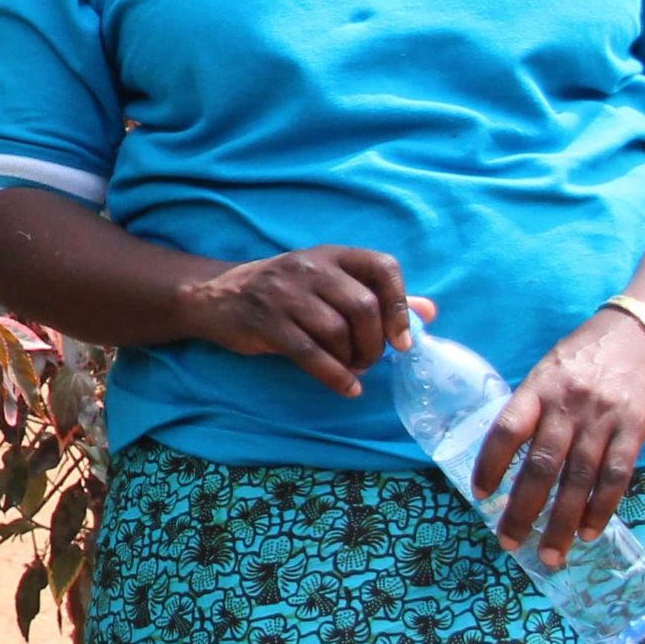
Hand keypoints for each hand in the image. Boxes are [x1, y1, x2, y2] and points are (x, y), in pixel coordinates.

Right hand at [176, 247, 431, 398]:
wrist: (214, 296)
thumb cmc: (282, 293)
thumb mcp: (327, 284)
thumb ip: (377, 296)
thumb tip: (430, 311)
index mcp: (330, 255)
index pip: (381, 267)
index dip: (400, 304)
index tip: (403, 338)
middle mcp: (309, 268)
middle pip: (362, 306)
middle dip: (375, 344)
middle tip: (371, 361)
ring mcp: (284, 294)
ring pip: (337, 331)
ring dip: (354, 360)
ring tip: (353, 370)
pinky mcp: (265, 322)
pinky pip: (310, 353)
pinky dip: (335, 377)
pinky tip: (347, 388)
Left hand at [476, 308, 644, 568]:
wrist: (643, 334)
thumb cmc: (585, 356)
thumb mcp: (547, 370)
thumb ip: (530, 408)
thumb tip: (506, 454)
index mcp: (537, 388)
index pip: (505, 429)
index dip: (489, 464)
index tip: (478, 495)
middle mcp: (567, 406)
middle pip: (541, 465)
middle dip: (523, 509)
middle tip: (508, 543)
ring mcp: (602, 420)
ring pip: (578, 480)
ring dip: (562, 522)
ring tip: (550, 554)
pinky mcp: (634, 431)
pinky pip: (616, 476)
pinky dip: (601, 508)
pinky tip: (589, 533)